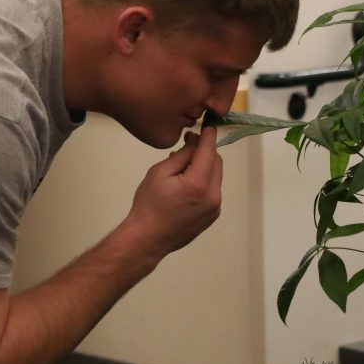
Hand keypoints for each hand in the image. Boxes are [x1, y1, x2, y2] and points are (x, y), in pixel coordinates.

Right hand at [124, 127, 223, 257]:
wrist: (147, 239)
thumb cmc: (148, 204)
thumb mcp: (160, 172)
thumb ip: (182, 154)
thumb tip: (196, 140)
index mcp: (199, 183)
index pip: (209, 150)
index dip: (208, 135)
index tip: (207, 124)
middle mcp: (213, 196)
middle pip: (216, 162)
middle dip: (205, 151)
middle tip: (186, 147)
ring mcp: (215, 208)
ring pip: (216, 176)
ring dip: (204, 166)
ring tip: (181, 169)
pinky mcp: (213, 215)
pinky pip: (213, 190)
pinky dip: (204, 181)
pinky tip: (185, 186)